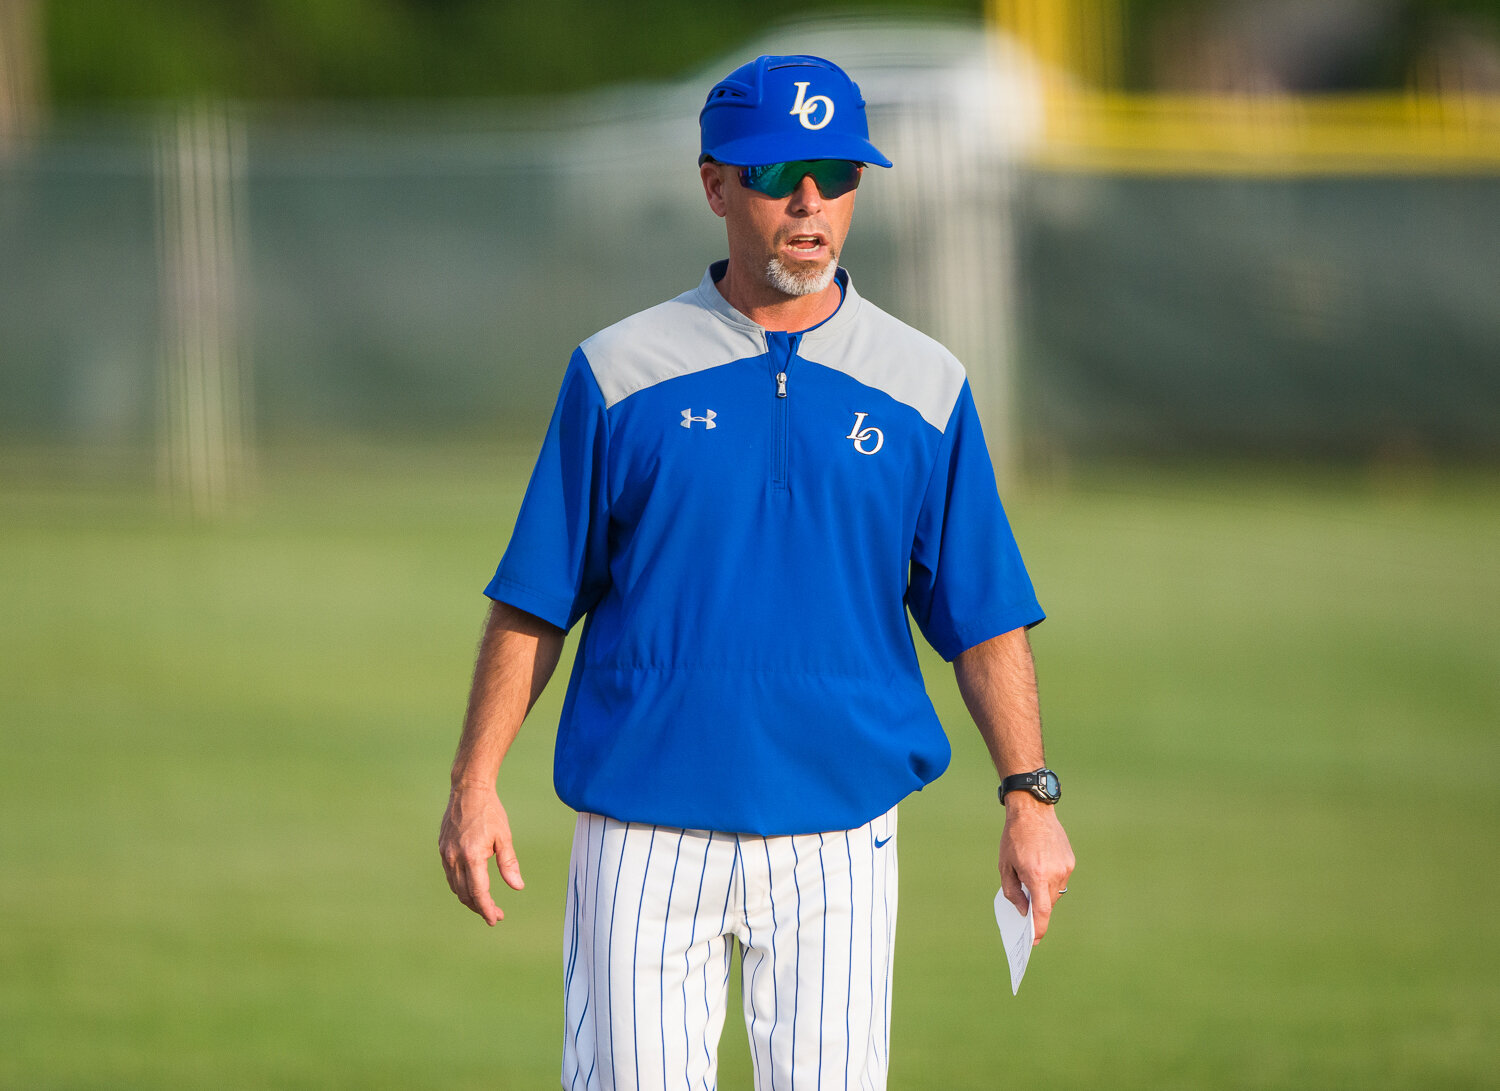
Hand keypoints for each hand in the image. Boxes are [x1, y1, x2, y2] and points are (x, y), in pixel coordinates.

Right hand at [438, 785, 523, 925]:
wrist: (468, 790)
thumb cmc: (490, 812)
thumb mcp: (504, 837)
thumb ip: (509, 863)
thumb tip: (517, 887)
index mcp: (472, 855)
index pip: (478, 892)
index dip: (486, 909)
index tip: (494, 919)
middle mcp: (455, 858)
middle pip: (465, 894)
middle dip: (479, 907)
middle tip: (495, 914)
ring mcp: (446, 854)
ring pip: (455, 887)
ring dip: (469, 899)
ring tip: (484, 904)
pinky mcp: (442, 850)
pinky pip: (450, 876)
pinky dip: (460, 886)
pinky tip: (471, 887)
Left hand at [999, 795, 1073, 944]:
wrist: (1033, 811)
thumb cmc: (1014, 838)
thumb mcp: (1004, 866)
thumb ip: (1013, 892)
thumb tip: (1024, 911)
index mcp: (1036, 875)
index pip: (1042, 912)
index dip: (1038, 929)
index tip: (1034, 940)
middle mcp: (1054, 873)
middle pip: (1048, 903)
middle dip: (1038, 907)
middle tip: (1027, 908)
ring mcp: (1065, 867)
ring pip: (1055, 892)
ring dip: (1044, 892)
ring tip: (1032, 880)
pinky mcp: (1070, 861)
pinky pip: (1060, 879)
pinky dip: (1050, 880)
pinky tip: (1041, 867)